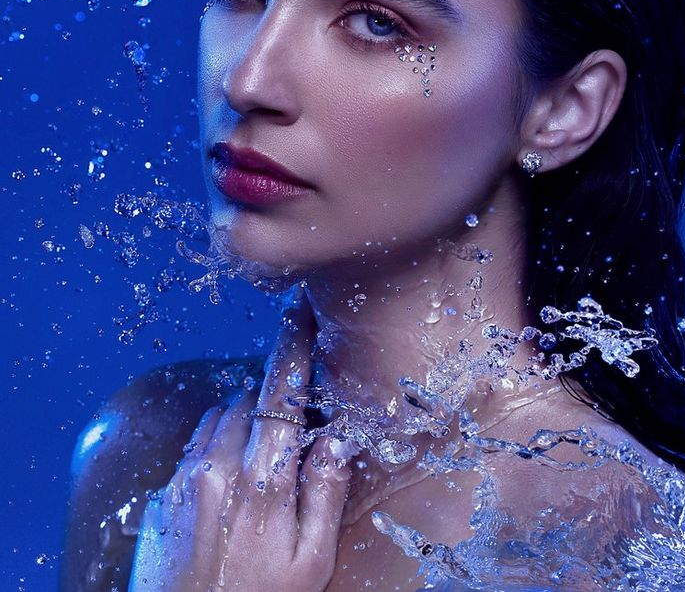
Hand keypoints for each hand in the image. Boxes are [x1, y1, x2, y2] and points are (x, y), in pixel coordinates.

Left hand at [128, 291, 354, 591]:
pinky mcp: (160, 498)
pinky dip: (215, 448)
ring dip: (241, 422)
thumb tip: (336, 435)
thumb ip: (325, 492)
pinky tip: (229, 488)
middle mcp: (215, 469)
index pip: (280, 393)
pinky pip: (193, 449)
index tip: (298, 310)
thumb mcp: (311, 562)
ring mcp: (182, 482)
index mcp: (260, 482)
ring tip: (261, 463)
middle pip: (247, 400)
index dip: (292, 347)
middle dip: (271, 400)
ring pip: (218, 419)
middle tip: (290, 432)